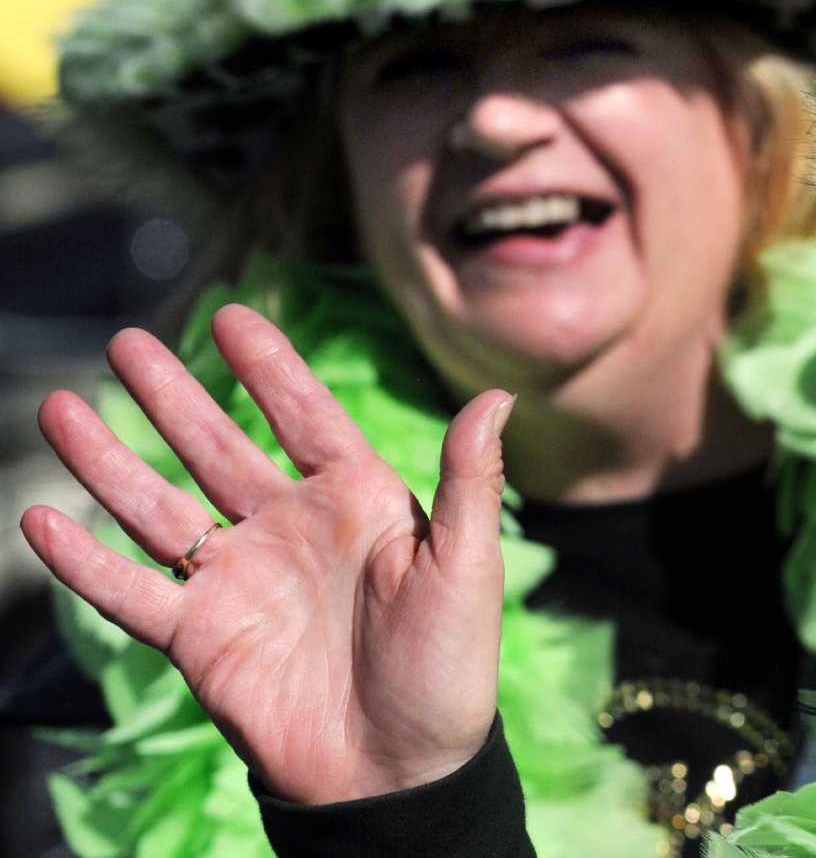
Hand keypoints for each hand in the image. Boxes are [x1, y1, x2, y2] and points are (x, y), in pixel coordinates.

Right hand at [19, 305, 511, 803]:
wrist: (399, 773)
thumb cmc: (448, 670)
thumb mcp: (467, 567)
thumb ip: (471, 481)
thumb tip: (497, 393)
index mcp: (357, 502)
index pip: (304, 415)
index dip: (268, 367)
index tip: (233, 314)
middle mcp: (288, 530)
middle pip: (215, 447)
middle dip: (170, 394)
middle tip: (124, 340)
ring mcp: (238, 582)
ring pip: (159, 506)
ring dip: (110, 459)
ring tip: (60, 406)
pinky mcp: (200, 639)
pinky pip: (131, 592)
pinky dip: (85, 560)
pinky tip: (44, 519)